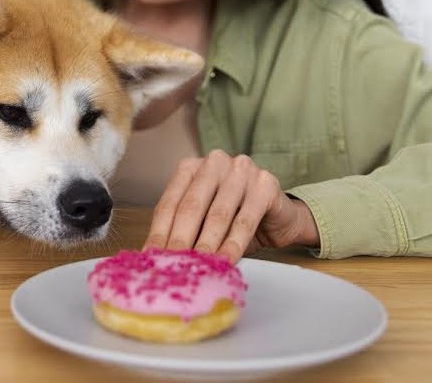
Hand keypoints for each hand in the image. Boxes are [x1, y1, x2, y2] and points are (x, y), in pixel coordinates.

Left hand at [143, 150, 318, 262]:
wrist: (279, 219)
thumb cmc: (233, 220)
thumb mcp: (203, 222)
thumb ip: (183, 231)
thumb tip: (156, 258)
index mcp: (191, 167)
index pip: (170, 203)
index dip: (159, 233)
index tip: (152, 258)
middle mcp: (214, 163)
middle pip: (191, 206)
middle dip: (180, 240)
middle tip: (173, 265)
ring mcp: (241, 170)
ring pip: (217, 214)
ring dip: (206, 245)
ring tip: (198, 268)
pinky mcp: (265, 185)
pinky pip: (245, 220)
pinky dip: (233, 245)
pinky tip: (225, 262)